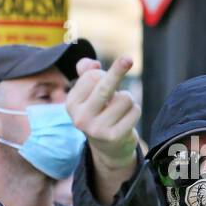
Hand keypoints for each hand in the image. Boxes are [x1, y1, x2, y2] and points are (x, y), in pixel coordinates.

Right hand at [67, 56, 139, 182]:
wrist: (108, 147)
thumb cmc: (99, 112)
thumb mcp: (89, 93)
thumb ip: (86, 73)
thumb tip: (91, 64)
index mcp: (71, 104)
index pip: (91, 77)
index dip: (103, 74)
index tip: (102, 80)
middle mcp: (80, 118)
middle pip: (104, 87)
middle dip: (118, 70)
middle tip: (128, 59)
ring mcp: (97, 129)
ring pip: (125, 98)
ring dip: (127, 99)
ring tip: (119, 110)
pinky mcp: (114, 137)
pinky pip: (134, 111)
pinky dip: (135, 111)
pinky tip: (126, 119)